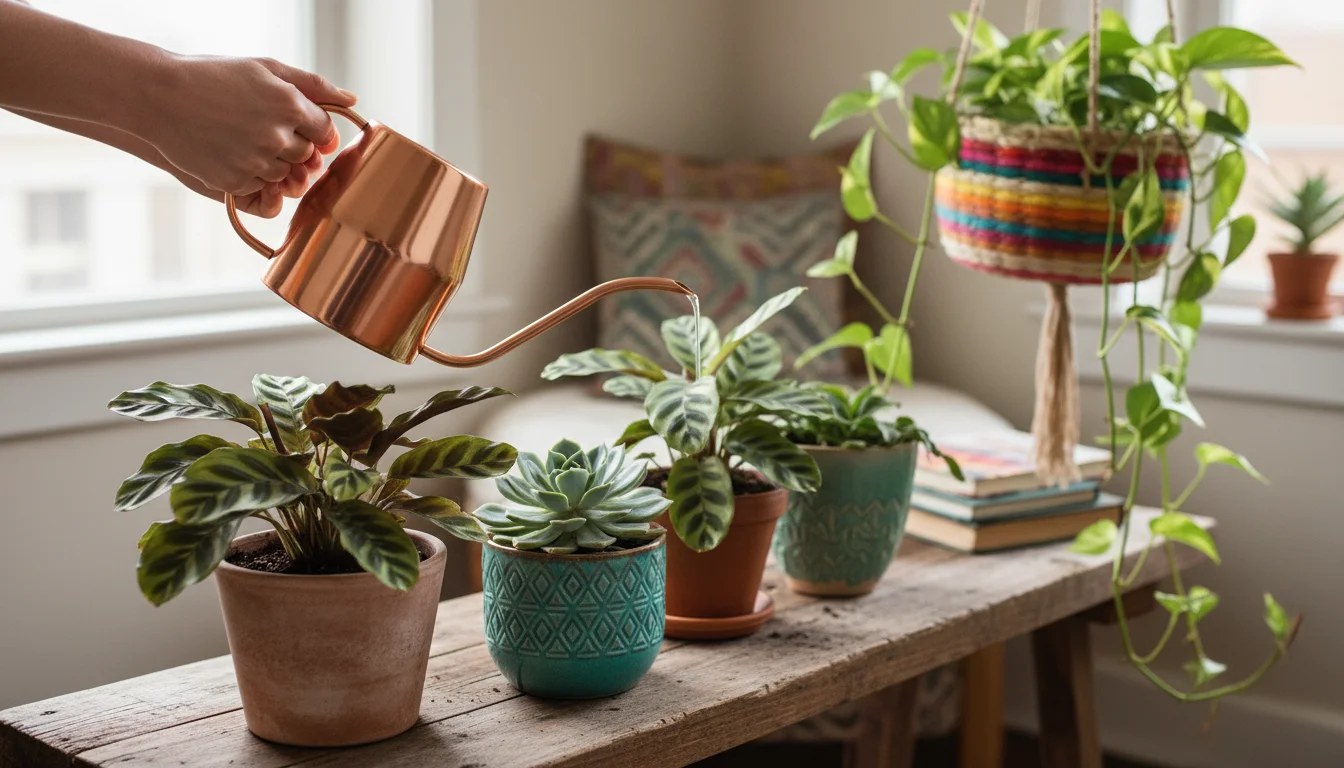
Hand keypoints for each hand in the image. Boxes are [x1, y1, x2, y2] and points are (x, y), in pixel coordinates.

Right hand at [140, 55, 355, 217]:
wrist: (159, 97)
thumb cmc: (213, 76)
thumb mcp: (264, 68)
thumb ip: (312, 85)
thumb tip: (351, 100)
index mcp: (290, 104)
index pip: (326, 133)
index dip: (314, 131)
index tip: (298, 125)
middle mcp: (278, 136)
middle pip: (307, 157)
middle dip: (293, 146)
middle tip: (262, 129)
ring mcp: (257, 162)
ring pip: (286, 176)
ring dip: (272, 163)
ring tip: (243, 139)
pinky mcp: (236, 182)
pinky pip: (261, 190)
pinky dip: (252, 177)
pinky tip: (230, 154)